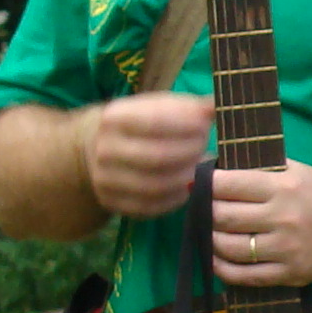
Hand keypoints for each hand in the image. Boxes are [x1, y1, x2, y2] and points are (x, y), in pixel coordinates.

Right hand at [81, 93, 210, 217]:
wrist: (94, 147)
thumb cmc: (138, 123)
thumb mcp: (156, 106)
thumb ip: (188, 106)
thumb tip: (218, 105)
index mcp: (114, 118)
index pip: (155, 121)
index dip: (187, 124)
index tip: (206, 123)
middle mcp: (105, 149)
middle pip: (158, 156)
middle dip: (190, 152)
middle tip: (205, 146)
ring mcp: (105, 180)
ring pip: (155, 186)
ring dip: (186, 177)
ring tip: (199, 166)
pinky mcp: (113, 203)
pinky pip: (150, 206)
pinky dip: (176, 198)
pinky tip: (187, 186)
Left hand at [211, 160, 311, 286]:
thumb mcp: (296, 171)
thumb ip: (259, 171)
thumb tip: (213, 172)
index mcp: (284, 187)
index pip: (228, 185)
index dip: (207, 183)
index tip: (201, 184)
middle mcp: (283, 218)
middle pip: (222, 217)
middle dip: (206, 211)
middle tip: (204, 208)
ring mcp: (286, 249)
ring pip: (228, 247)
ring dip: (211, 239)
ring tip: (212, 232)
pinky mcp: (289, 274)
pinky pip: (244, 276)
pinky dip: (223, 268)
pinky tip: (218, 259)